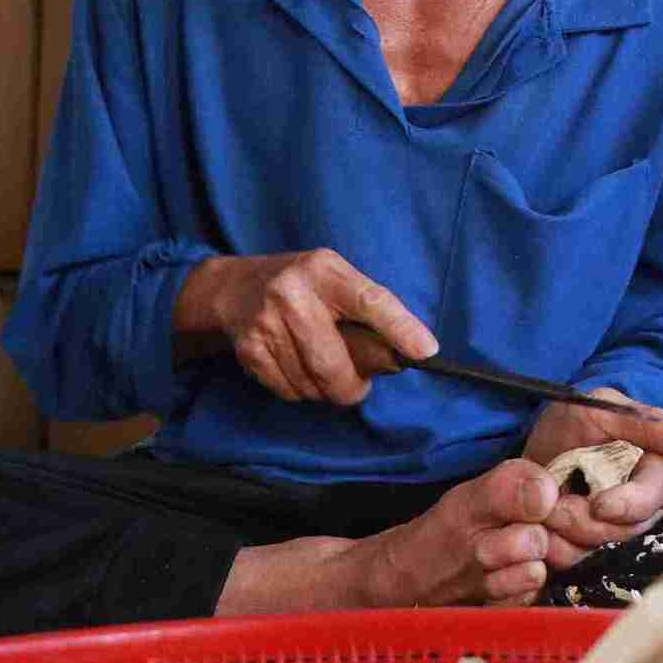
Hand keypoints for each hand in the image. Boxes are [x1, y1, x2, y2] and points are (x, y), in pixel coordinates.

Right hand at [177, 250, 436, 405]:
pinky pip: (289, 391)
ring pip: (312, 384)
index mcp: (325, 271)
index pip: (371, 301)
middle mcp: (292, 294)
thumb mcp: (336, 280)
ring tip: (323, 368)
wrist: (235, 288)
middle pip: (334, 364)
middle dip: (353, 386)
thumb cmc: (305, 288)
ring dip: (326, 389)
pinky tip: (298, 368)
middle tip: (359, 384)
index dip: (401, 328)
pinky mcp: (248, 350)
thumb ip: (367, 312)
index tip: (426, 351)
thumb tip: (405, 355)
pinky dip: (301, 390)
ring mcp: (265, 323)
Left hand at [524, 391, 662, 551]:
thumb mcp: (606, 409)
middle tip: (554, 506)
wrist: (543, 443)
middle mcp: (648, 505)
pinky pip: (578, 560)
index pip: (654, 496)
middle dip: (586, 521)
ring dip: (567, 534)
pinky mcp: (592, 548)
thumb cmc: (581, 421)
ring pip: (602, 548)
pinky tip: (542, 530)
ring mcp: (619, 529)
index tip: (600, 504)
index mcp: (661, 470)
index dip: (628, 504)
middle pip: (627, 530)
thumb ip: (651, 425)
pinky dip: (555, 548)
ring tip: (544, 512)